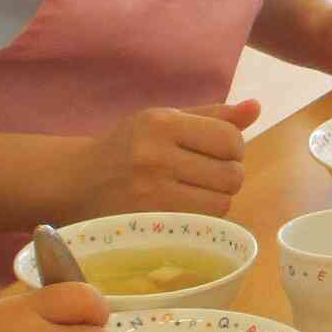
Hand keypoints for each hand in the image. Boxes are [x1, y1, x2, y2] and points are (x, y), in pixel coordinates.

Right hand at [78, 101, 260, 217]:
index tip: (216, 153)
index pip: (230, 139)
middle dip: (228, 176)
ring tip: (193, 192)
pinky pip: (202, 224)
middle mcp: (155, 155)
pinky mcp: (148, 222)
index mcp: (161, 123)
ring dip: (216, 200)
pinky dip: (202, 218)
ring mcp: (150, 192)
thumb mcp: (164, 120)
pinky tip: (183, 208)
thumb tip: (256, 108)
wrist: (75, 181)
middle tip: (206, 175)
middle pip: (232, 175)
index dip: (233, 149)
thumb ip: (212, 116)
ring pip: (222, 203)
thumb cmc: (127, 146)